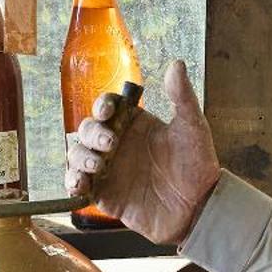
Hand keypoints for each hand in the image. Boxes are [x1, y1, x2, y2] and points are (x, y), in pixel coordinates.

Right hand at [65, 59, 219, 246]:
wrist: (199, 208)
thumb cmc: (197, 165)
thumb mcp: (192, 128)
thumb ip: (182, 97)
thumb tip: (177, 64)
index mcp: (134, 124)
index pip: (108, 107)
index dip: (102, 105)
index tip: (107, 111)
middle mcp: (117, 144)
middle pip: (88, 129)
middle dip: (93, 133)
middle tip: (110, 144)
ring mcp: (108, 169)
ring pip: (77, 154)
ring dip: (80, 156)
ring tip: (97, 163)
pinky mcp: (104, 194)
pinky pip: (78, 185)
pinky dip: (73, 182)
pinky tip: (80, 183)